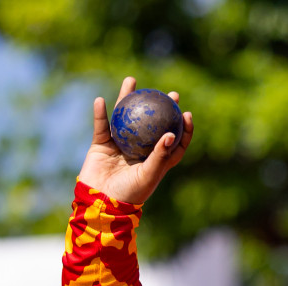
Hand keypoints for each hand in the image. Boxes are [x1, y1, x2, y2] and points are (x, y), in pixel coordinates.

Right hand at [78, 77, 193, 205]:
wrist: (101, 203)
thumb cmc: (130, 193)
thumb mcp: (149, 175)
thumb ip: (160, 155)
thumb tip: (172, 133)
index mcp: (155, 160)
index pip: (174, 142)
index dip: (183, 128)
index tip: (186, 113)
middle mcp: (139, 150)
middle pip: (152, 124)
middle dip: (160, 107)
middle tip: (167, 93)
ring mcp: (120, 146)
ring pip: (125, 117)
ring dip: (127, 98)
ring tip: (132, 80)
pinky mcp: (101, 145)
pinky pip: (102, 126)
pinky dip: (101, 113)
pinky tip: (101, 100)